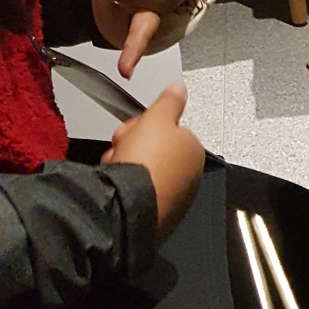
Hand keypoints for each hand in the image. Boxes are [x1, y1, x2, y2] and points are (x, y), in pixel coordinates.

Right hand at [101, 84, 203, 241]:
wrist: (127, 207)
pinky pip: (136, 195)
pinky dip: (124, 189)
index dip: (146, 125)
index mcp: (194, 152)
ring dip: (125, 165)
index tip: (133, 125)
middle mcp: (188, 178)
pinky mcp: (154, 218)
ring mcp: (172, 200)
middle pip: (155, 151)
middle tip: (121, 144)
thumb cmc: (146, 163)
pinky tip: (114, 187)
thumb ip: (170, 101)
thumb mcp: (157, 117)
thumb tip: (179, 90)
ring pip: (142, 173)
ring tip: (114, 167)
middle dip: (134, 144)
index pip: (169, 130)